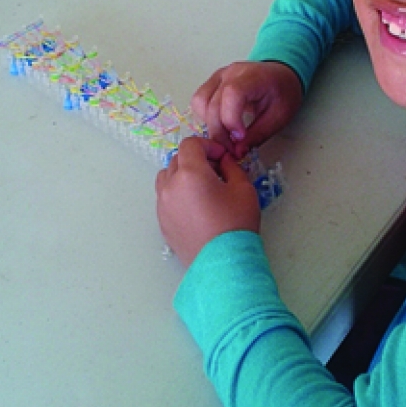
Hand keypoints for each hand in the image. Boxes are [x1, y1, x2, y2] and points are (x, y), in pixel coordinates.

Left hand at [156, 137, 260, 266]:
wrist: (223, 262)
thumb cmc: (235, 224)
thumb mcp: (243, 189)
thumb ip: (232, 167)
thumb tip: (224, 161)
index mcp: (190, 173)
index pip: (191, 144)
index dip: (208, 145)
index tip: (221, 157)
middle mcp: (170, 186)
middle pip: (177, 159)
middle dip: (196, 159)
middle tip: (216, 171)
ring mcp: (163, 205)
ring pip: (167, 177)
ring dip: (182, 175)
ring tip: (202, 188)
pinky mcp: (162, 222)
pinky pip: (165, 198)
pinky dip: (177, 193)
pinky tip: (195, 206)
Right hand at [191, 61, 303, 157]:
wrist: (281, 76)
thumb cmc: (283, 93)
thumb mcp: (279, 117)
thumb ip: (258, 135)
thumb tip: (237, 152)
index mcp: (253, 77)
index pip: (232, 94)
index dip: (231, 119)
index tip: (240, 138)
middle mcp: (231, 73)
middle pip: (213, 103)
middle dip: (220, 132)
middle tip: (232, 150)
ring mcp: (219, 76)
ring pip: (201, 102)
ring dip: (210, 125)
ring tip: (226, 138)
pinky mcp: (212, 82)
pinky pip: (199, 101)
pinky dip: (205, 117)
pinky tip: (220, 126)